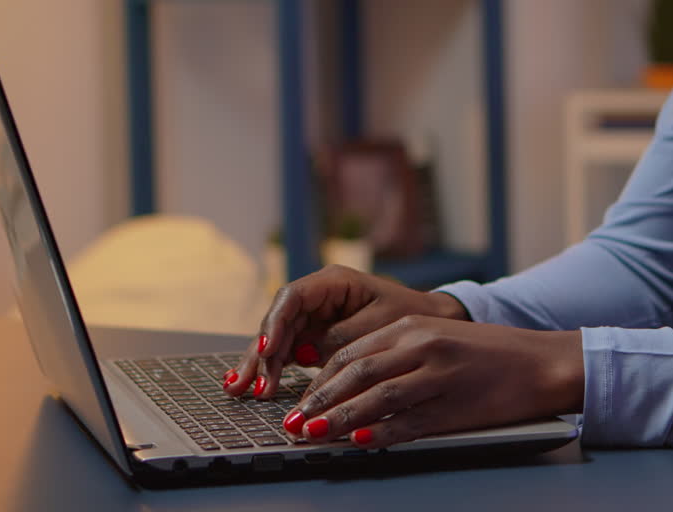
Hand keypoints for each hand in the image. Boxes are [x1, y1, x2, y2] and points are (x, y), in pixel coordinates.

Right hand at [222, 265, 469, 398]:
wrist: (432, 323)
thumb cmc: (411, 316)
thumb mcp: (380, 324)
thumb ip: (343, 337)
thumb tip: (306, 353)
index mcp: (333, 282)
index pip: (293, 297)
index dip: (275, 324)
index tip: (267, 349)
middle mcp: (317, 297)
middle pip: (278, 321)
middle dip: (262, 352)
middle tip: (252, 383)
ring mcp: (314, 317)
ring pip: (278, 338)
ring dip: (260, 364)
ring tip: (241, 389)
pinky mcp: (314, 336)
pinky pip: (288, 351)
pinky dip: (273, 369)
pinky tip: (254, 386)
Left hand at [280, 316, 582, 447]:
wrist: (541, 362)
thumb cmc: (488, 355)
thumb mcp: (437, 342)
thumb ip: (396, 357)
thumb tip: (350, 386)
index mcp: (412, 328)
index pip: (351, 354)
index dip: (319, 381)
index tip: (298, 402)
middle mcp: (421, 345)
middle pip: (355, 373)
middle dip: (318, 401)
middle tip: (293, 422)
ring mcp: (438, 375)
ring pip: (375, 396)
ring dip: (338, 418)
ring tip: (312, 434)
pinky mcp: (454, 404)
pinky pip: (407, 421)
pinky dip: (379, 433)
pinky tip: (358, 443)